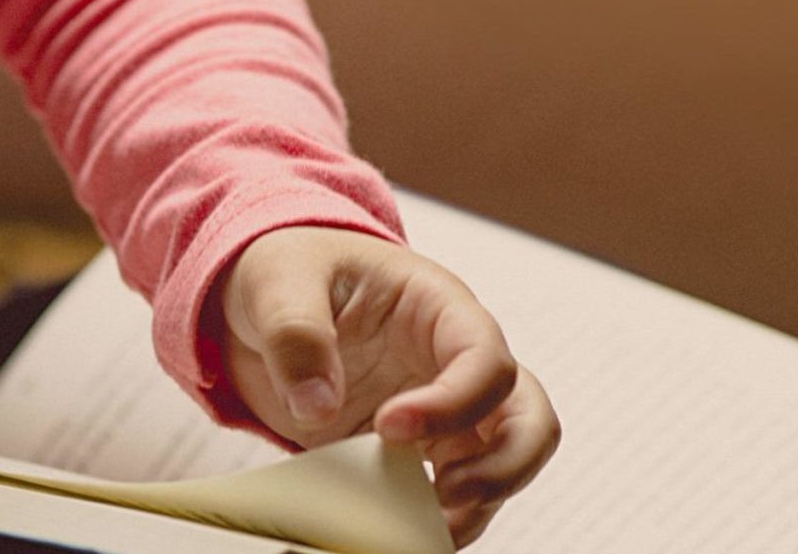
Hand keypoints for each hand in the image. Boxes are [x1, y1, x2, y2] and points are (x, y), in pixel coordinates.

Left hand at [217, 226, 559, 546]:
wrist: (269, 299)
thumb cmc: (290, 269)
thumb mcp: (277, 281)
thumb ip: (296, 334)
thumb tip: (317, 404)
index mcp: (439, 307)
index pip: (485, 359)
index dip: (453, 402)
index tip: (389, 427)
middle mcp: (456, 363)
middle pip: (528, 419)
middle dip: (503, 467)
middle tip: (442, 496)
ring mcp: (444, 411)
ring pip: (502, 466)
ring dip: (475, 505)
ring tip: (420, 527)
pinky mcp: (416, 451)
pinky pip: (452, 492)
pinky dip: (436, 520)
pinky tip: (398, 530)